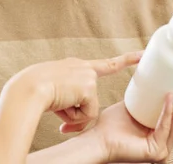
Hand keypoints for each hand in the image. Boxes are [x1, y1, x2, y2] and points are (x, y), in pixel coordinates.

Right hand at [6, 51, 142, 132]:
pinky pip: (88, 114)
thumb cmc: (33, 92)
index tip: (143, 54)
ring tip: (56, 103)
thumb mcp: (53, 92)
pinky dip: (74, 117)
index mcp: (74, 67)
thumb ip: (70, 99)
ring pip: (88, 109)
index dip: (125, 60)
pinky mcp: (88, 88)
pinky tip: (61, 106)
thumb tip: (79, 116)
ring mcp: (87, 77)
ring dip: (73, 114)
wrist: (28, 88)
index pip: (104, 64)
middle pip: (93, 96)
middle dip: (82, 108)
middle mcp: (83, 67)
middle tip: (77, 98)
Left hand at [86, 85, 172, 163]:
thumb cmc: (113, 123)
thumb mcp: (137, 106)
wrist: (98, 136)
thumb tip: (157, 76)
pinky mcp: (155, 150)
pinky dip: (167, 110)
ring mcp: (162, 148)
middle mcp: (166, 142)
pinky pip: (164, 126)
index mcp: (164, 133)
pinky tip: (169, 96)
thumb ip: (148, 97)